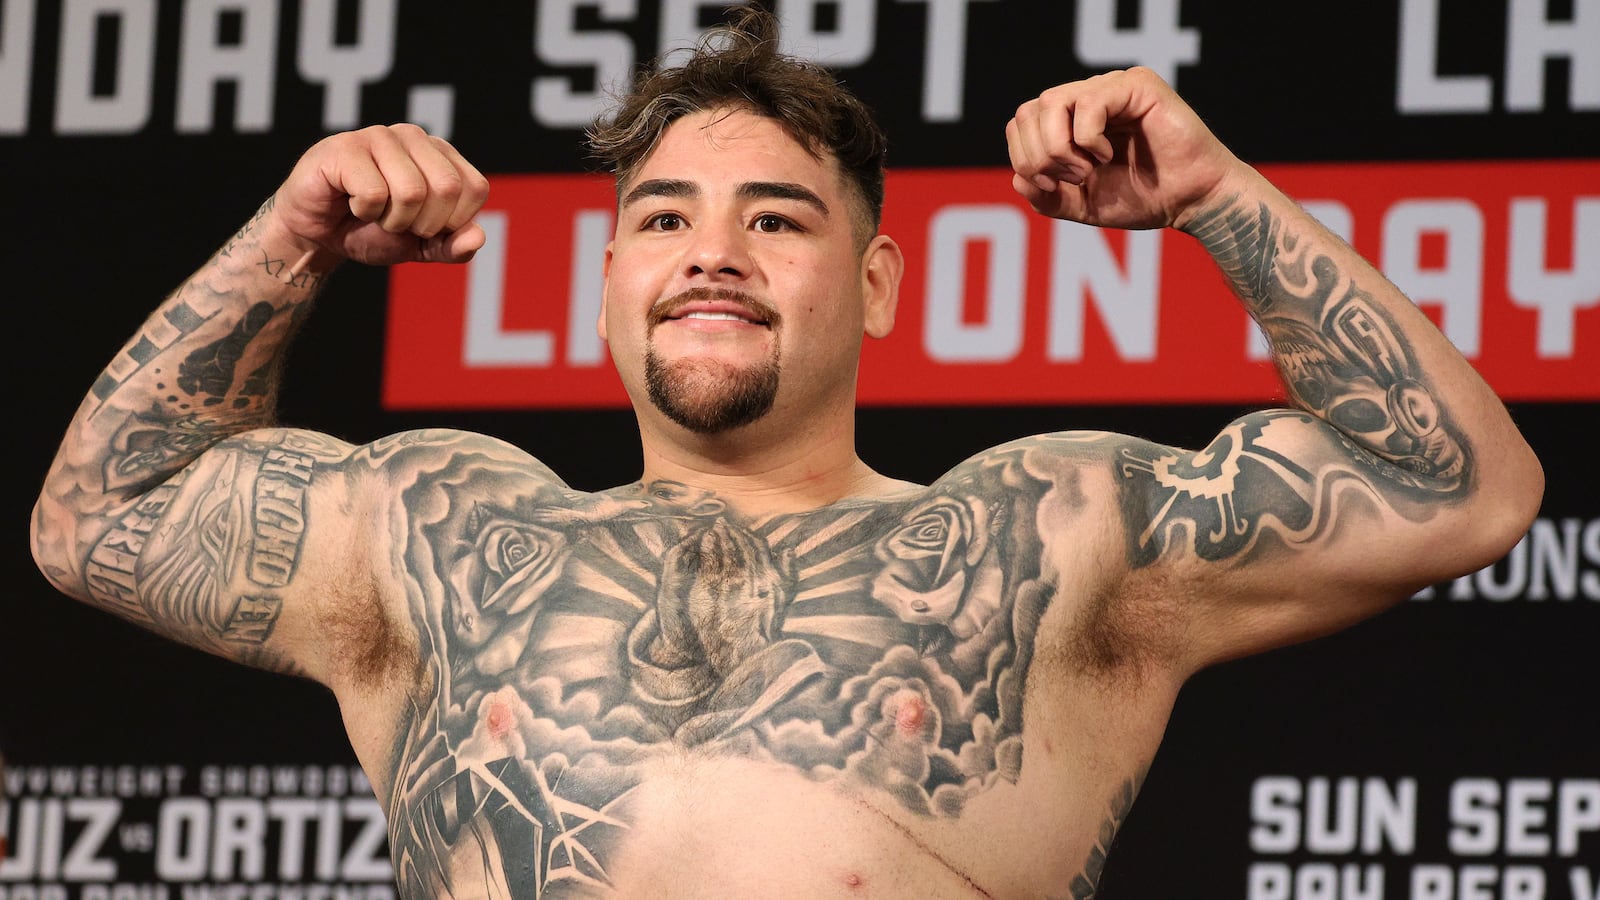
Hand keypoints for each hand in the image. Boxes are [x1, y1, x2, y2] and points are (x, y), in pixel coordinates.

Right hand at [268, 124, 489, 267]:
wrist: (319, 235)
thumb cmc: (371, 231)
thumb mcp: (420, 246)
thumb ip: (452, 247)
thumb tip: (477, 238)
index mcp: (442, 154)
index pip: (474, 188)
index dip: (452, 222)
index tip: (422, 225)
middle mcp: (415, 137)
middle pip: (447, 187)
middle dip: (423, 223)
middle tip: (396, 222)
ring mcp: (379, 136)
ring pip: (412, 191)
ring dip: (392, 220)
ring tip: (373, 212)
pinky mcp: (345, 147)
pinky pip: (374, 193)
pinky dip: (364, 212)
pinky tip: (351, 201)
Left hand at [1005, 67, 1244, 230]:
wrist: (1189, 201)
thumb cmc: (1144, 199)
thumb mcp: (1082, 205)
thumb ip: (1046, 197)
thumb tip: (1018, 179)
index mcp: (1071, 120)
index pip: (1022, 121)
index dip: (1025, 156)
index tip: (1052, 186)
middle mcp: (1088, 97)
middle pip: (1030, 110)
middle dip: (1040, 155)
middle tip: (1075, 178)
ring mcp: (1112, 88)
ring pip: (1052, 101)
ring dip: (1060, 146)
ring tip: (1088, 169)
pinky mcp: (1137, 85)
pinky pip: (1088, 102)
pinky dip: (1087, 137)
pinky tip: (1107, 154)